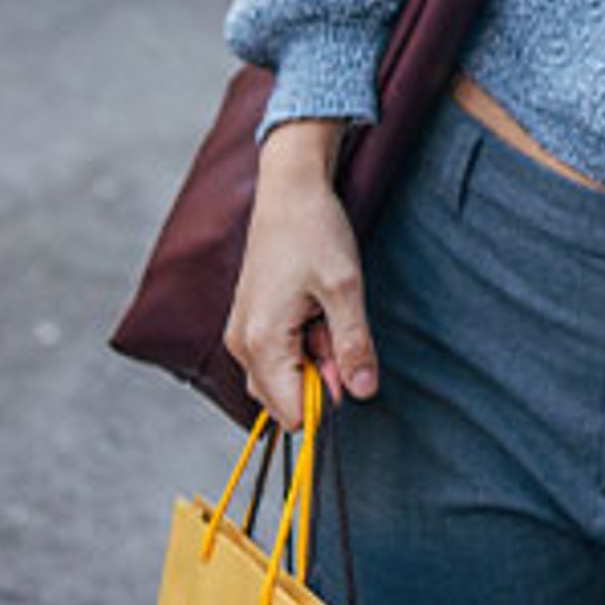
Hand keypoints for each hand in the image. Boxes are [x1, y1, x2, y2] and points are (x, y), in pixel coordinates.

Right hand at [224, 119, 377, 428]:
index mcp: (261, 342)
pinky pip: (275, 357)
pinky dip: (300, 345)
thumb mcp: (345, 288)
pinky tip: (312, 310)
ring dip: (310, 361)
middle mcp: (242, 345)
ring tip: (322, 314)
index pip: (292, 414)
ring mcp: (241, 334)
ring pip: (281, 379)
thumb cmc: (314, 231)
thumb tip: (363, 393)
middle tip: (332, 326)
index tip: (343, 357)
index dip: (327, 398)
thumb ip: (353, 345)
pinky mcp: (248, 323)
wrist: (289, 190)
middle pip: (284, 401)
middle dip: (318, 378)